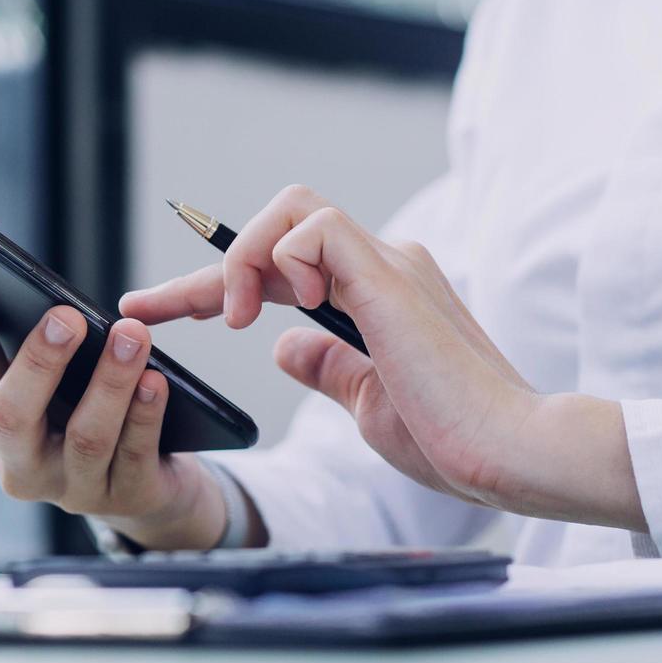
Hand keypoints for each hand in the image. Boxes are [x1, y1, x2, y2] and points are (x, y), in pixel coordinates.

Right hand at [0, 268, 231, 547]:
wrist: (141, 487)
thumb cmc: (74, 421)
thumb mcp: (29, 391)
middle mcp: (20, 465)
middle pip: (13, 416)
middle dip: (38, 362)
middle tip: (65, 315)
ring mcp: (73, 488)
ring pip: (86, 437)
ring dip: (109, 382)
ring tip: (131, 335)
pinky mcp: (126, 496)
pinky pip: (135, 455)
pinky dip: (145, 415)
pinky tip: (155, 380)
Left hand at [122, 185, 640, 528]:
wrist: (510, 455)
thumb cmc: (451, 440)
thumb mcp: (367, 403)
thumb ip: (328, 367)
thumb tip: (285, 346)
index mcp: (376, 296)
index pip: (279, 272)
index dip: (209, 287)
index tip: (154, 310)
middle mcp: (384, 267)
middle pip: (277, 229)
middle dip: (204, 266)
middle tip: (151, 309)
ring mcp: (390, 265)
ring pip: (293, 207)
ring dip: (243, 257)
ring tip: (234, 318)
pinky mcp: (389, 276)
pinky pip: (313, 228)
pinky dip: (282, 260)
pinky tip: (287, 310)